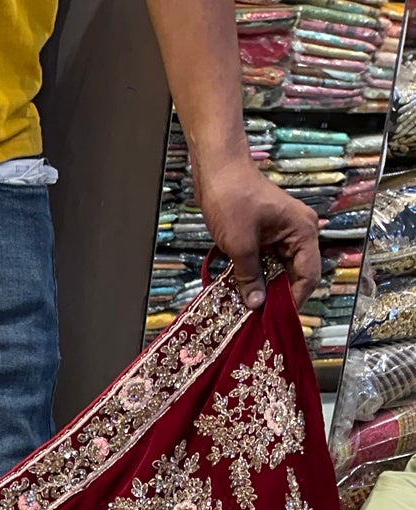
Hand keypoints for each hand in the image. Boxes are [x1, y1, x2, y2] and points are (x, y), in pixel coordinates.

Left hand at [194, 158, 321, 311]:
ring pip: (279, 272)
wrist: (217, 170)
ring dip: (265, 290)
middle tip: (260, 321)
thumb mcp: (240, 244)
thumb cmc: (232, 198)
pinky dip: (256, 278)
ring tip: (250, 311)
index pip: (308, 275)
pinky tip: (244, 293)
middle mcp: (298, 234)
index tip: (276, 321)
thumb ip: (250, 277)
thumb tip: (257, 305)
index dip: (294, 300)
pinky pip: (266, 264)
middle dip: (278, 298)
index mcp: (302, 231)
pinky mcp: (266, 237)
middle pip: (295, 276)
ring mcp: (282, 235)